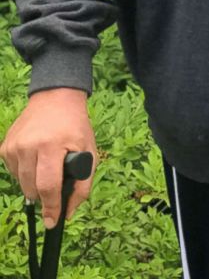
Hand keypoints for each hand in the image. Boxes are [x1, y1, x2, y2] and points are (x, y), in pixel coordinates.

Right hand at [0, 88, 96, 227]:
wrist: (56, 97)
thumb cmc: (75, 125)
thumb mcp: (89, 150)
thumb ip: (82, 184)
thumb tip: (69, 212)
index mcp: (51, 145)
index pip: (48, 186)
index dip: (51, 207)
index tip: (53, 222)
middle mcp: (29, 145)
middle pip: (32, 189)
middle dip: (44, 195)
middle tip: (56, 183)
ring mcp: (14, 145)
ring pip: (21, 183)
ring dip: (34, 183)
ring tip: (47, 165)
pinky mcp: (5, 146)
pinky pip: (13, 171)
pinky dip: (25, 172)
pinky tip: (36, 157)